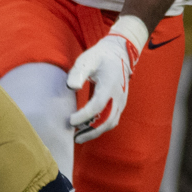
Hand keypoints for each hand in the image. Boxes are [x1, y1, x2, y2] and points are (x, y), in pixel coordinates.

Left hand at [67, 23, 142, 143]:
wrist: (119, 54)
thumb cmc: (100, 57)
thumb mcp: (87, 59)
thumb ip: (79, 72)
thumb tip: (71, 87)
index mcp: (110, 85)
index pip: (97, 106)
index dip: (84, 116)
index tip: (70, 121)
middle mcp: (118, 96)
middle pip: (107, 120)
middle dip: (91, 131)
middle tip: (74, 137)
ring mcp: (121, 101)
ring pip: (110, 123)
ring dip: (96, 132)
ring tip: (79, 137)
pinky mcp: (120, 104)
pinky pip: (112, 120)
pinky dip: (101, 128)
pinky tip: (88, 130)